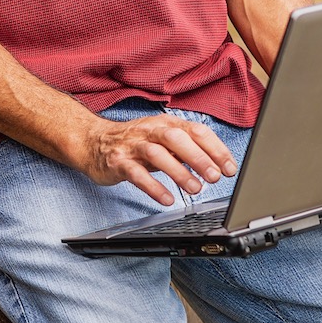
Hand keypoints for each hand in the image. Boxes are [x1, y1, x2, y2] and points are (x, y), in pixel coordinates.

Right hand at [76, 114, 236, 206]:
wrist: (91, 142)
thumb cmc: (134, 143)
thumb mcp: (161, 141)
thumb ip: (185, 150)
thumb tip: (216, 165)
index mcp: (165, 124)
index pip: (195, 131)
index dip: (215, 149)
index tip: (230, 168)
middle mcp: (149, 131)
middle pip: (176, 138)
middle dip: (198, 157)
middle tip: (215, 176)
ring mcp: (132, 145)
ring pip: (157, 154)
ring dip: (178, 171)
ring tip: (195, 189)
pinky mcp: (117, 162)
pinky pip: (136, 173)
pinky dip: (153, 187)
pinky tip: (167, 199)